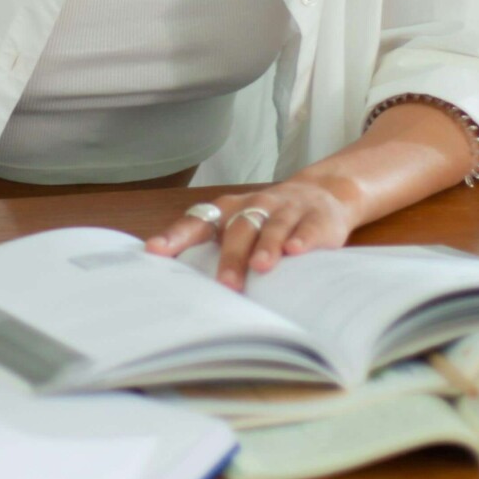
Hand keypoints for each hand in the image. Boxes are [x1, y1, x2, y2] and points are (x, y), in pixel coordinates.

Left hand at [145, 173, 364, 291]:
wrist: (323, 193)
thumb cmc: (268, 219)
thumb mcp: (240, 226)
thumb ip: (216, 248)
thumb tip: (179, 285)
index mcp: (229, 209)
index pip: (198, 221)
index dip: (177, 235)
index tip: (155, 251)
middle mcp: (256, 205)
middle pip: (239, 228)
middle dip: (231, 257)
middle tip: (225, 285)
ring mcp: (287, 210)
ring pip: (273, 226)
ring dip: (266, 246)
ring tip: (260, 267)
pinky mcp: (317, 218)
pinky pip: (308, 227)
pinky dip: (302, 239)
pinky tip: (296, 251)